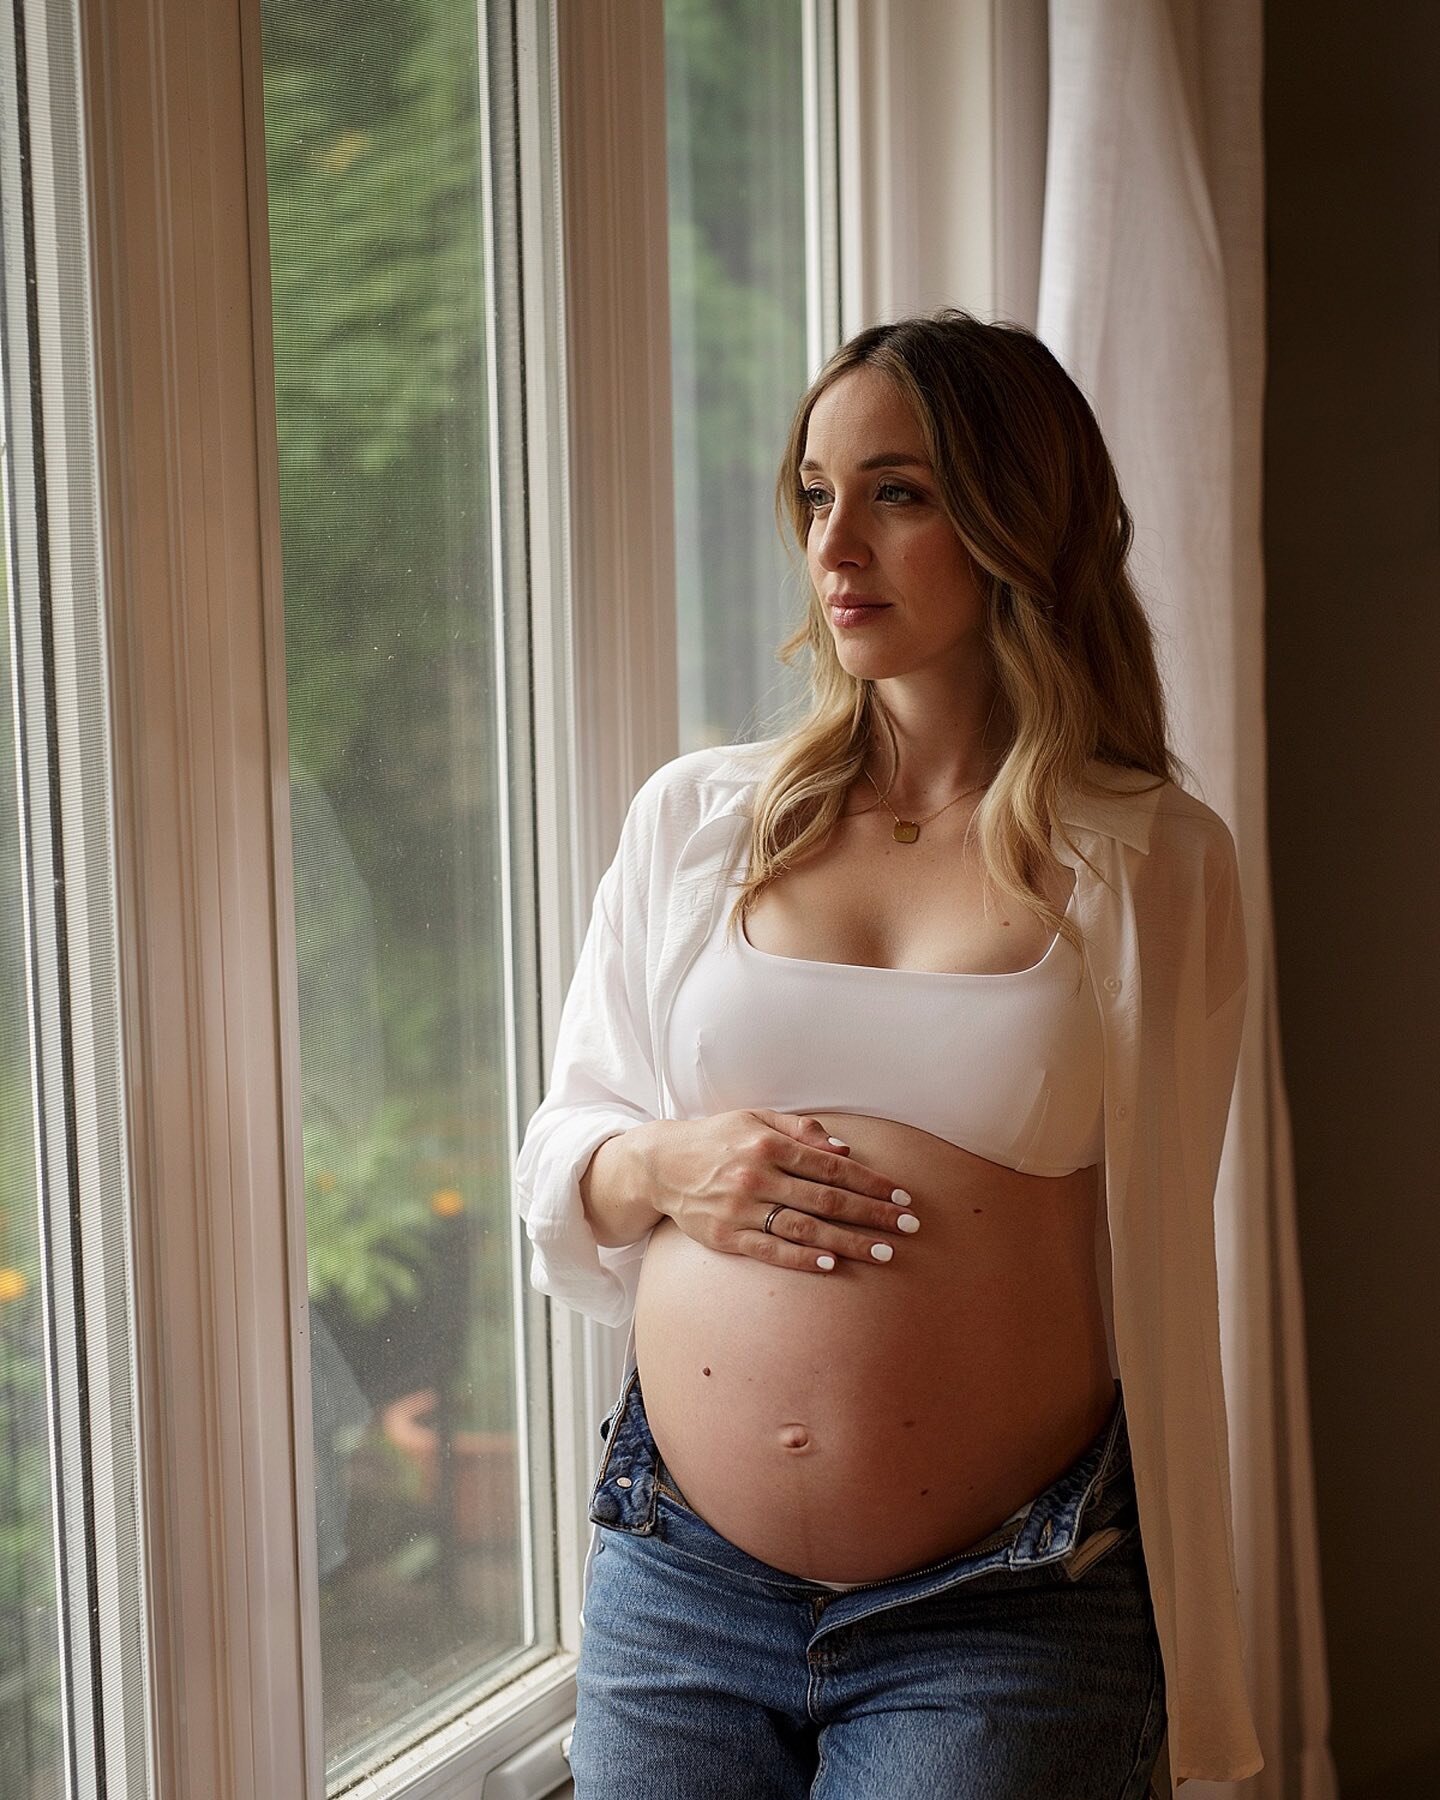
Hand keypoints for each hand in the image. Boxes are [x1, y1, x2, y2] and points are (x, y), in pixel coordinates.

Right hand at [638, 1109, 918, 1272]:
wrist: (661, 1166)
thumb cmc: (717, 1139)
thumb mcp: (755, 1118)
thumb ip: (801, 1129)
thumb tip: (844, 1150)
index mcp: (768, 1143)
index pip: (831, 1167)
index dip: (870, 1183)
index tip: (901, 1196)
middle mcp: (757, 1176)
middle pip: (826, 1200)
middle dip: (873, 1214)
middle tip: (909, 1227)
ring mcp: (741, 1209)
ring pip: (806, 1228)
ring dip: (850, 1241)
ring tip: (885, 1252)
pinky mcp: (727, 1237)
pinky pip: (772, 1250)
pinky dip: (803, 1257)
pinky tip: (832, 1262)